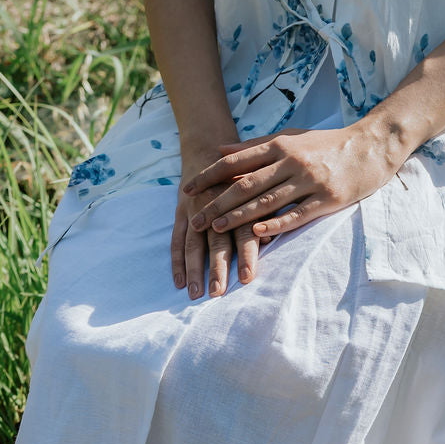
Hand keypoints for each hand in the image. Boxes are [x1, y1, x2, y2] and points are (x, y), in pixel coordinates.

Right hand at [172, 140, 260, 298]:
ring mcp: (193, 211)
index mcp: (238, 201)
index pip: (242, 232)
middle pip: (215, 242)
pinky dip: (176, 262)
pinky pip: (176, 240)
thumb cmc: (242, 175)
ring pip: (193, 244)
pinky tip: (179, 282)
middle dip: (216, 268)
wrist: (209, 150)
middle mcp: (214, 207)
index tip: (247, 279)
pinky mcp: (180, 214)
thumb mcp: (257, 187)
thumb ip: (263, 212)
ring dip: (194, 270)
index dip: (245, 255)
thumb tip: (268, 239)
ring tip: (195, 294)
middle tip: (218, 293)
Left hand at [180, 122, 399, 241]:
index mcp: (280, 145)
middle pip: (246, 184)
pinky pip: (297, 215)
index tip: (188, 189)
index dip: (209, 175)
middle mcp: (291, 162)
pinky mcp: (327, 200)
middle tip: (195, 219)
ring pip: (267, 201)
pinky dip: (276, 224)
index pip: (236, 161)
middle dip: (217, 202)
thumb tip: (220, 149)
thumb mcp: (290, 136)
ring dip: (239, 216)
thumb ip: (255, 145)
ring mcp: (309, 181)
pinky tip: (257, 234)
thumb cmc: (327, 144)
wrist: (372, 146)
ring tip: (217, 228)